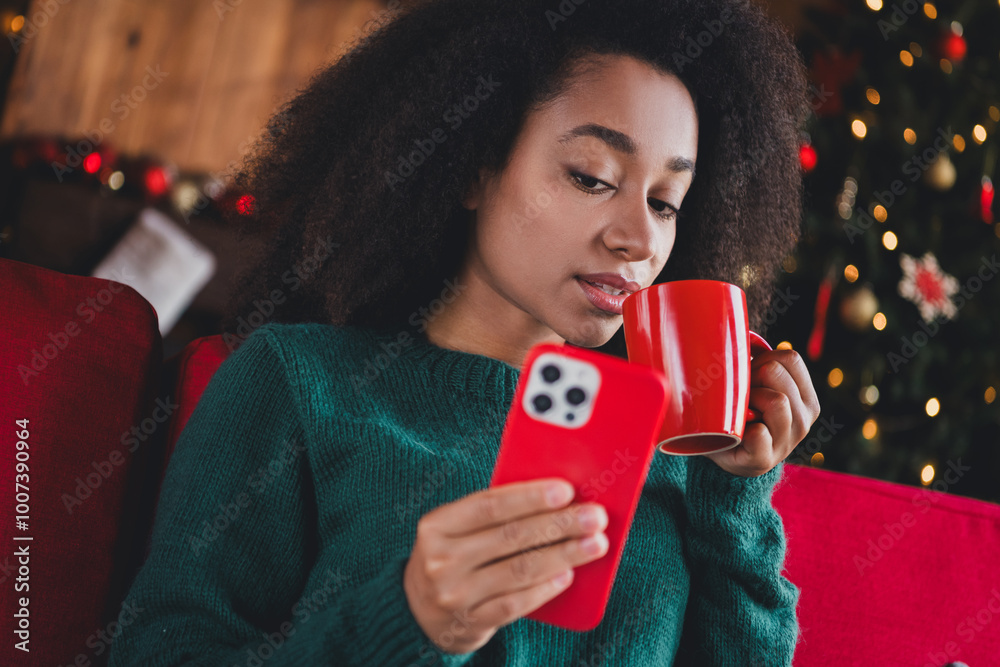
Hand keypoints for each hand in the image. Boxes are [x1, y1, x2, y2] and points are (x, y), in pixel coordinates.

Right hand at [403, 478, 608, 653]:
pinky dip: (545, 588)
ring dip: (563, 555)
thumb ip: (491, 515)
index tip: (566, 490)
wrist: (419, 611)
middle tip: (595, 516)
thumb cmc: (452, 556)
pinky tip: (568, 575)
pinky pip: (515, 603)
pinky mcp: (470, 623)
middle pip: (511, 537)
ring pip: (519, 570)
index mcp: (437, 525)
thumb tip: (555, 498)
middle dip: (559, 524)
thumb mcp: (455, 530)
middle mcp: (441, 560)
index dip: (530, 497)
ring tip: (595, 544)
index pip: (489, 505)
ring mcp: (455, 595)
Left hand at [704, 348, 820, 476]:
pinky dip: (743, 429)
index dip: (763, 358)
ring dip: (748, 401)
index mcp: (806, 398)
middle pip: (776, 372)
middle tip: (741, 395)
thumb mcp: (757, 384)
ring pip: (776, 401)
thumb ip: (759, 361)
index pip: (790, 358)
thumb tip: (745, 335)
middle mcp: (804, 419)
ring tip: (740, 412)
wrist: (728, 454)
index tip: (751, 375)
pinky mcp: (765, 459)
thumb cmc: (742, 411)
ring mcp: (787, 441)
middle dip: (751, 377)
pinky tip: (738, 432)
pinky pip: (758, 434)